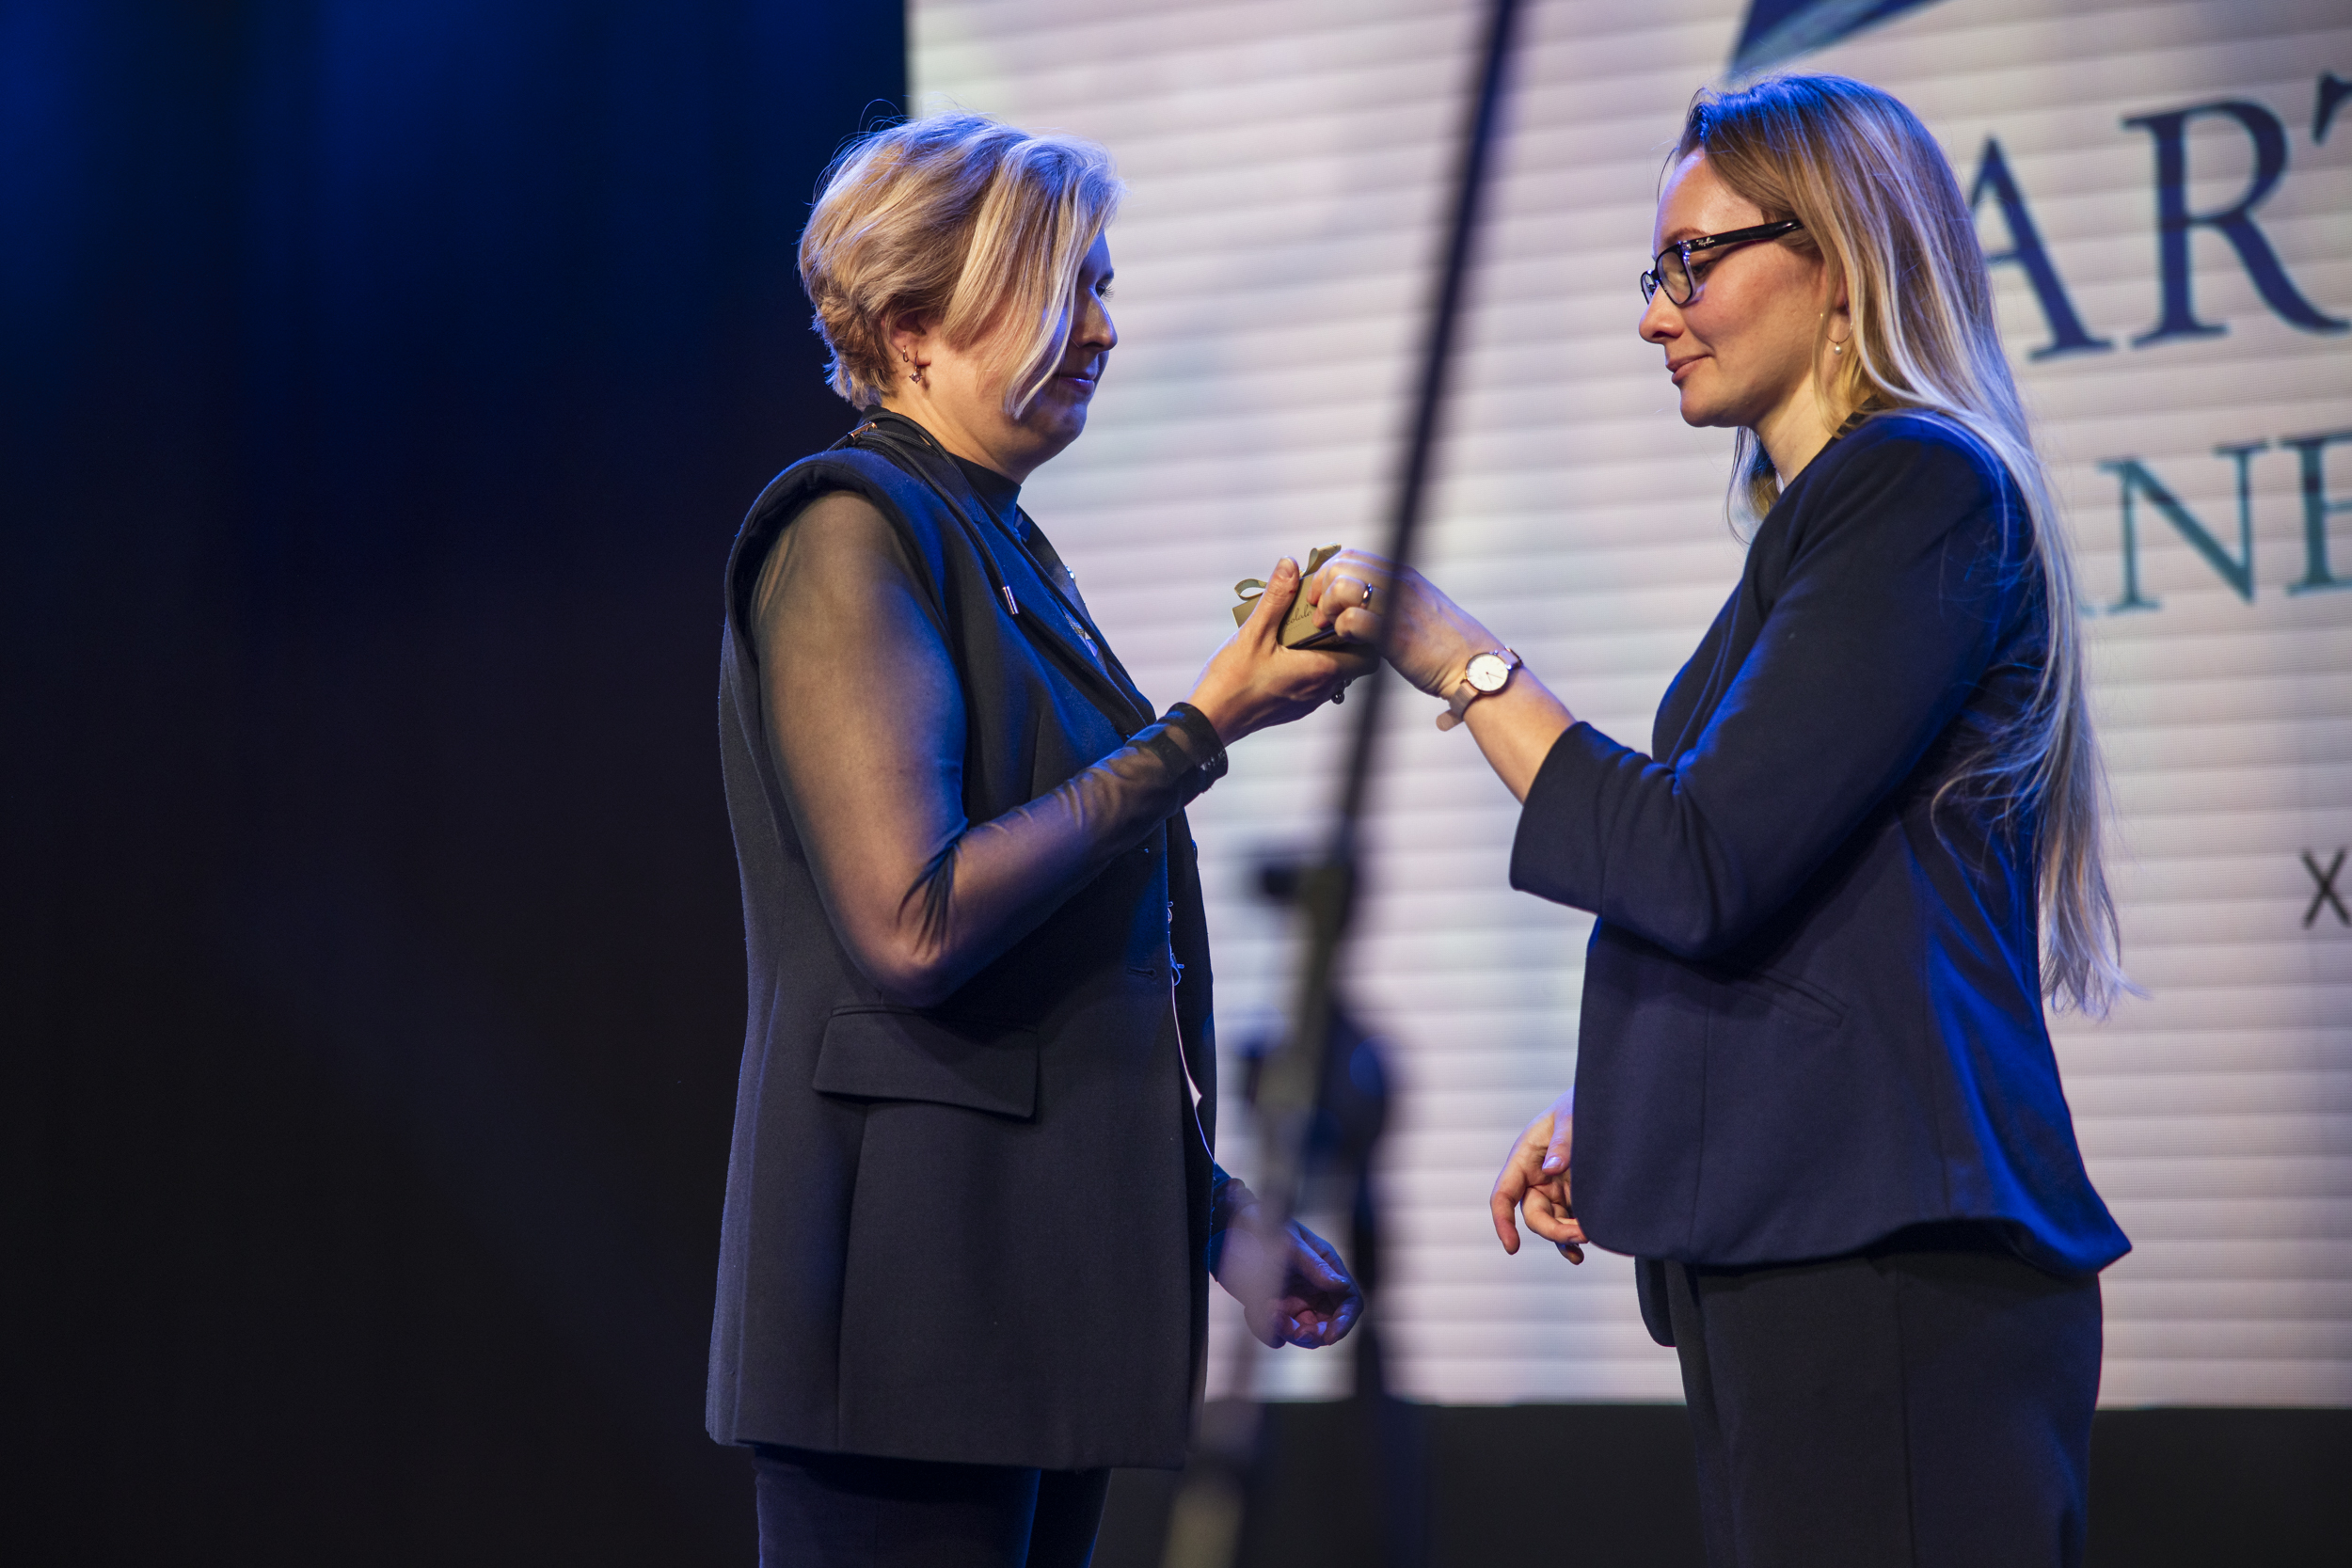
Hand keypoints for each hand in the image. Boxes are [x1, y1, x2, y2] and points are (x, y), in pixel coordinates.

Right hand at [1184, 557, 1350, 742]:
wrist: (1210, 721)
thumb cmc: (1232, 682)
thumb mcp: (1254, 633)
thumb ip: (1276, 598)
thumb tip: (1290, 566)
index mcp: (1319, 671)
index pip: (1368, 657)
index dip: (1362, 633)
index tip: (1342, 616)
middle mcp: (1320, 690)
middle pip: (1351, 662)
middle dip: (1340, 637)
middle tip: (1319, 617)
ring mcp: (1307, 702)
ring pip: (1332, 673)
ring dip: (1322, 651)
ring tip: (1298, 631)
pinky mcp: (1293, 708)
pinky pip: (1314, 683)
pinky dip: (1308, 665)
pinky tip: (1283, 651)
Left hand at [1213, 1206, 1364, 1347]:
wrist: (1228, 1233)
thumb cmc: (1264, 1228)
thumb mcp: (1289, 1244)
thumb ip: (1314, 1265)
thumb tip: (1342, 1285)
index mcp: (1326, 1268)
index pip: (1350, 1300)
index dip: (1345, 1321)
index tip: (1330, 1336)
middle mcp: (1316, 1288)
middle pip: (1329, 1325)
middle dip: (1314, 1333)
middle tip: (1295, 1331)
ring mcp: (1296, 1302)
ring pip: (1304, 1334)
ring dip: (1286, 1330)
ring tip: (1267, 1310)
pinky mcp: (1275, 1312)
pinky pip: (1278, 1335)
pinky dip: (1267, 1330)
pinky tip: (1252, 1310)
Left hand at [1304, 548, 1498, 700]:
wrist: (1475, 665)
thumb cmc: (1445, 642)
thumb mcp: (1417, 606)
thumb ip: (1390, 596)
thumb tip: (1358, 598)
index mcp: (1401, 574)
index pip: (1350, 556)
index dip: (1327, 573)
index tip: (1322, 597)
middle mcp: (1398, 584)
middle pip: (1340, 566)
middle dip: (1322, 590)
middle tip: (1322, 615)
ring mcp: (1396, 607)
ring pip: (1342, 587)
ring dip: (1329, 608)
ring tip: (1333, 627)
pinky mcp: (1394, 635)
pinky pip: (1352, 620)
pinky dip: (1342, 630)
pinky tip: (1350, 641)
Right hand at [1490, 1089, 1584, 1262]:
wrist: (1603, 1103)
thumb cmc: (1578, 1105)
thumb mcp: (1570, 1118)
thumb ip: (1562, 1143)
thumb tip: (1552, 1169)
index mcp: (1524, 1158)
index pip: (1503, 1195)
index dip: (1503, 1221)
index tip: (1512, 1246)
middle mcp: (1535, 1177)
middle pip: (1533, 1215)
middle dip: (1554, 1230)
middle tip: (1583, 1234)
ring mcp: (1554, 1188)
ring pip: (1552, 1223)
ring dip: (1566, 1236)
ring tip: (1589, 1239)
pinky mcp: (1573, 1195)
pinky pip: (1567, 1222)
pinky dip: (1571, 1239)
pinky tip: (1579, 1254)